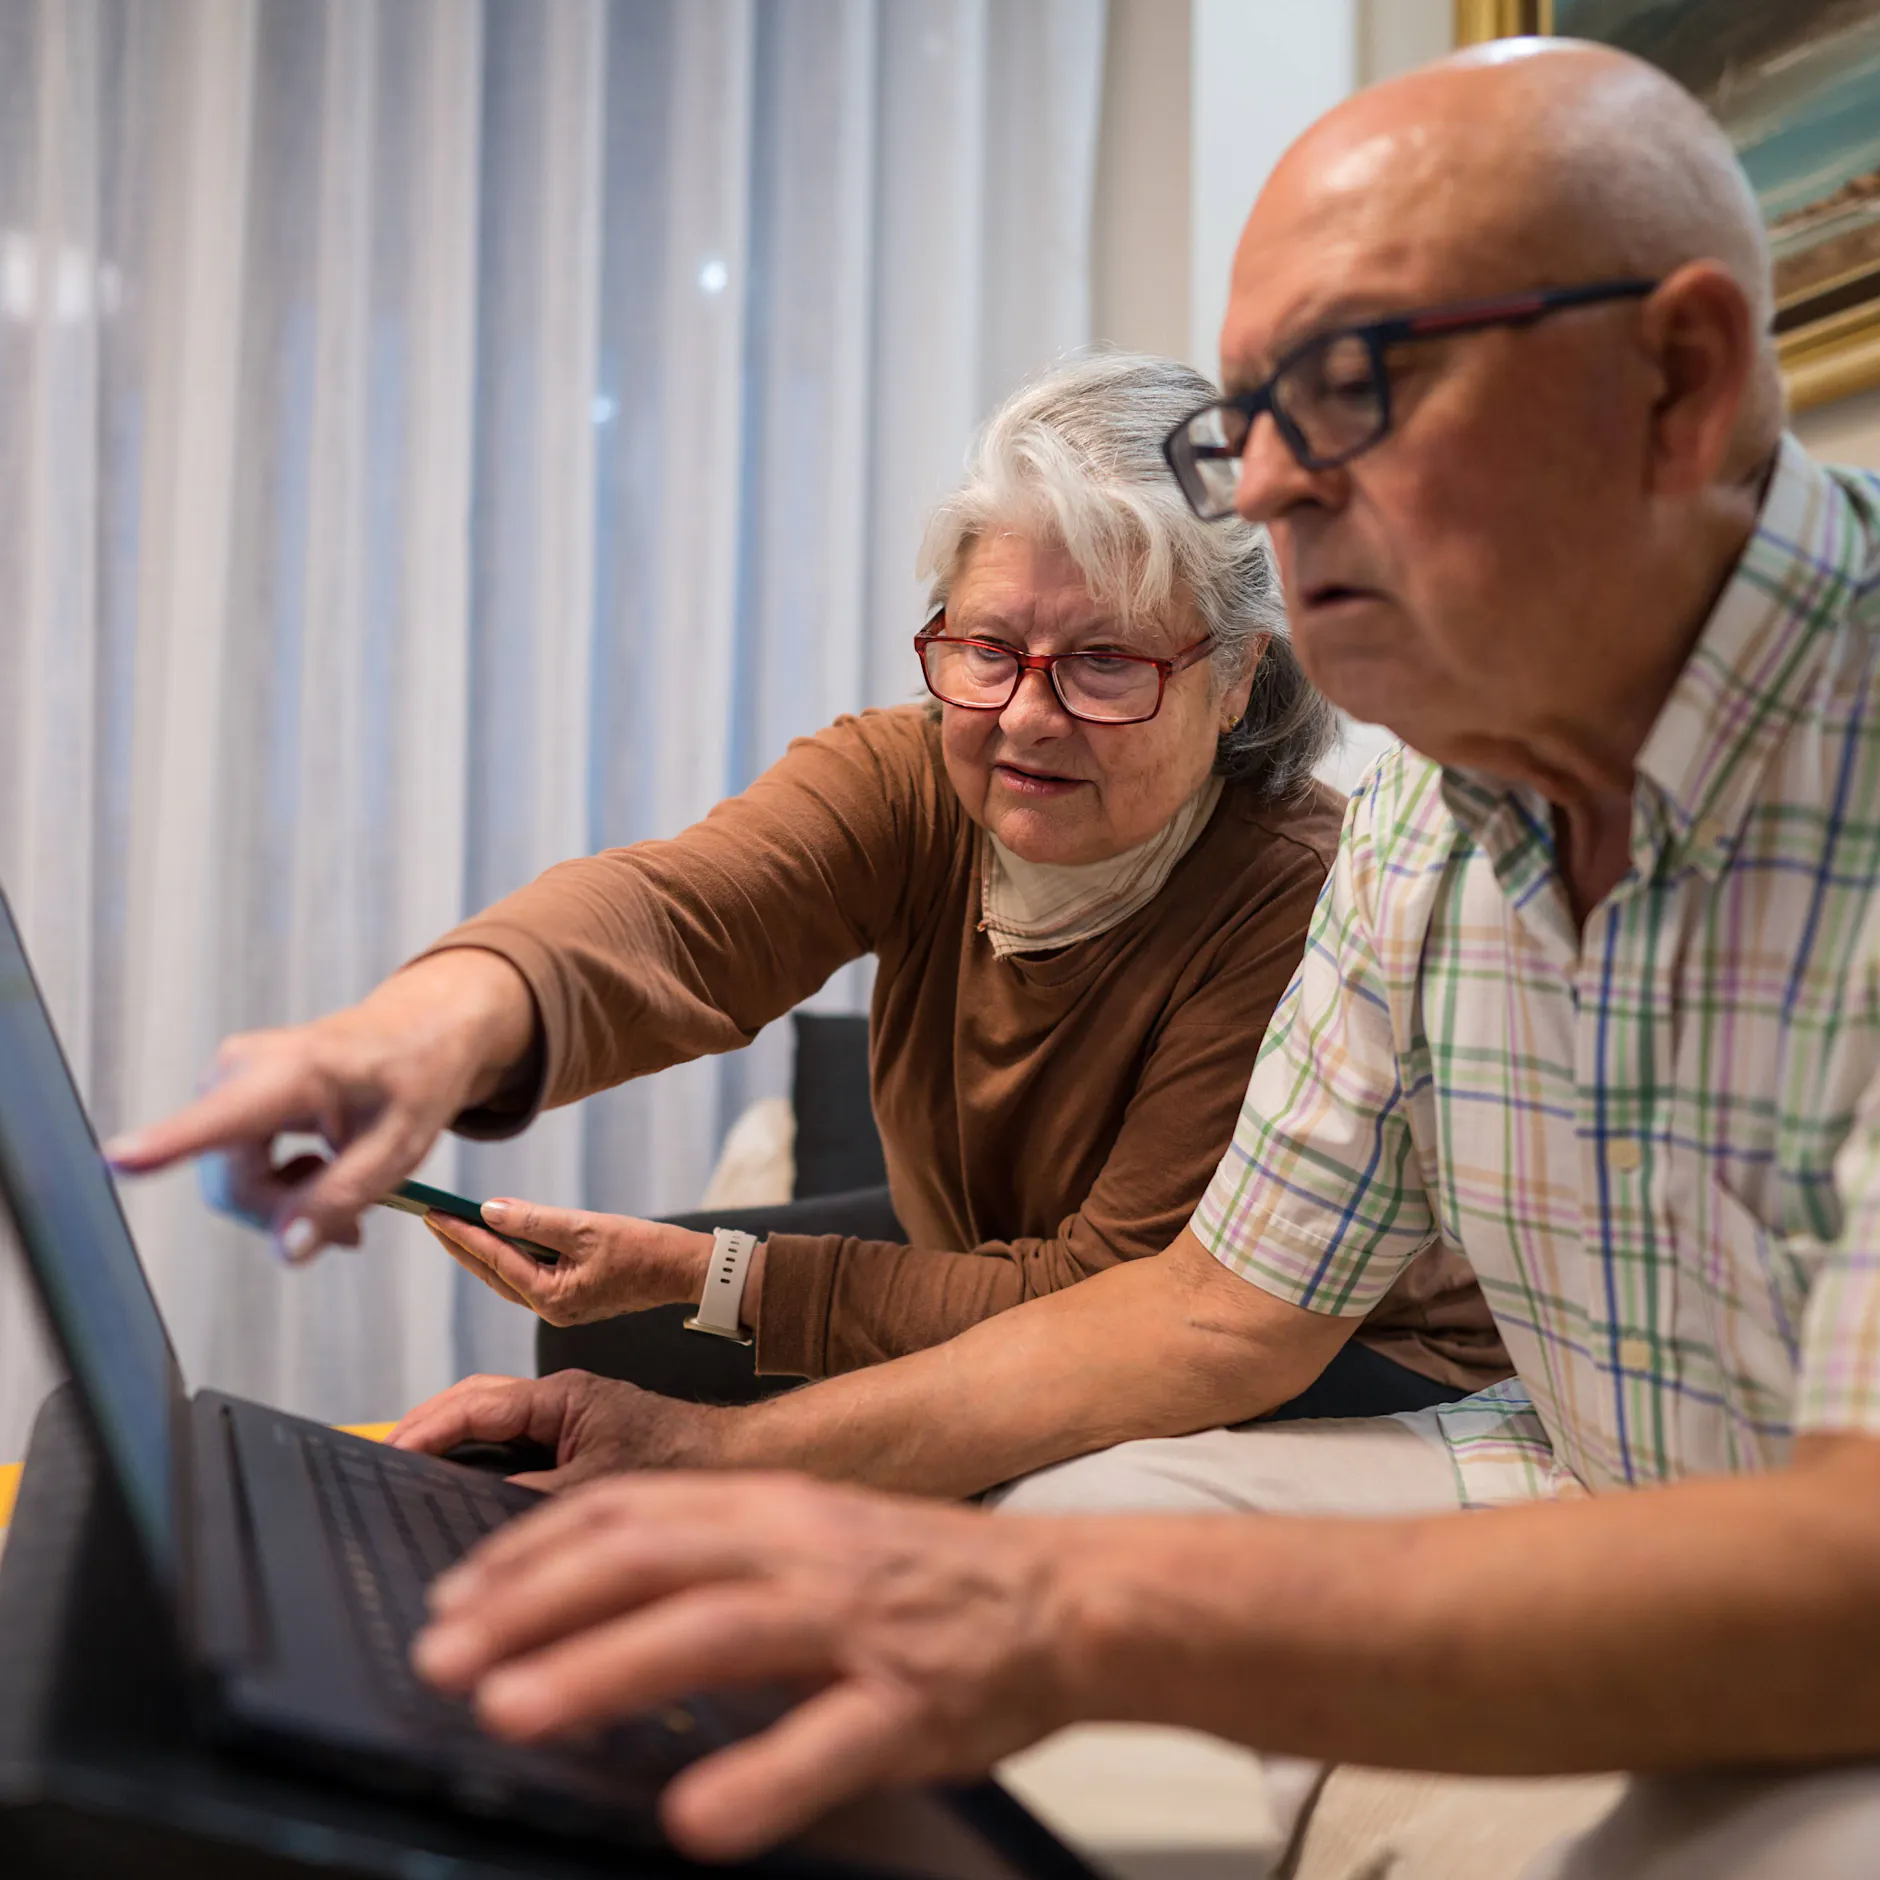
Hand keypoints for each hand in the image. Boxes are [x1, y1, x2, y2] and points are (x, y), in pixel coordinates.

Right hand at [103, 949, 535, 1262]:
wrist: (416, 1031)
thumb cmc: (413, 1081)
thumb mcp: (398, 1148)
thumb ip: (340, 1199)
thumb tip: (287, 1251)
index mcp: (295, 1073)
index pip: (223, 1118)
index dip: (166, 1144)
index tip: (116, 1159)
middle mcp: (241, 1070)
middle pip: (231, 1183)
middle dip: (285, 1216)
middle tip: (351, 1228)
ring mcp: (224, 1082)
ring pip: (229, 1183)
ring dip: (285, 1204)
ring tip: (345, 1196)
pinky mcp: (223, 1097)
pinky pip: (231, 1168)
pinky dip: (276, 1187)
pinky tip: (319, 1174)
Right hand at [387, 1368, 732, 1488]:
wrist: (736, 1461)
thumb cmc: (681, 1462)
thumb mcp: (598, 1487)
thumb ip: (530, 1496)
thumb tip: (467, 1507)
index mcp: (562, 1395)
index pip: (475, 1404)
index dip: (426, 1429)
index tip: (386, 1451)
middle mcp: (559, 1398)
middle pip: (473, 1403)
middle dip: (426, 1428)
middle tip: (381, 1460)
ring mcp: (566, 1418)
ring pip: (490, 1421)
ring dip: (449, 1441)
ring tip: (405, 1471)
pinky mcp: (574, 1439)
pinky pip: (512, 1442)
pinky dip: (478, 1457)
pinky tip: (457, 1486)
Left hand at [412, 1473, 1083, 1859]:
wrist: (1066, 1596)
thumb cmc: (924, 1579)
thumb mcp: (811, 1540)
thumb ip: (717, 1560)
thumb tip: (593, 1599)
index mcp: (774, 1510)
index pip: (628, 1510)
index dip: (531, 1550)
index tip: (457, 1593)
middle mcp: (803, 1550)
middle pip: (647, 1557)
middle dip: (533, 1603)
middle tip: (443, 1654)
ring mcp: (856, 1624)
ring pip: (713, 1631)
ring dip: (604, 1667)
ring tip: (515, 1709)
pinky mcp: (911, 1702)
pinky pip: (828, 1742)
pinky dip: (757, 1780)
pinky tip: (694, 1819)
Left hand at [420, 1200, 716, 1325]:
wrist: (684, 1270)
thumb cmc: (643, 1249)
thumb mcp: (585, 1227)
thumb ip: (534, 1220)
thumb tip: (489, 1210)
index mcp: (552, 1297)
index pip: (495, 1259)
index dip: (462, 1233)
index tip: (433, 1211)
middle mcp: (550, 1309)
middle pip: (493, 1274)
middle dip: (461, 1244)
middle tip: (430, 1216)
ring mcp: (560, 1307)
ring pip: (507, 1277)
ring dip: (480, 1251)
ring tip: (452, 1225)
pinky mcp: (571, 1298)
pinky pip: (526, 1276)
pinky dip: (507, 1257)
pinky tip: (494, 1240)